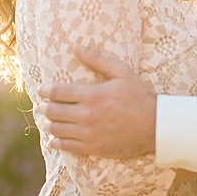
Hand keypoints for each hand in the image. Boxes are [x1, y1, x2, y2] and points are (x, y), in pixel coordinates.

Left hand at [37, 48, 156, 157]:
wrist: (155, 126)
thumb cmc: (140, 97)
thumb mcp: (122, 73)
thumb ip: (97, 60)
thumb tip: (75, 47)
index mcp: (93, 95)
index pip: (57, 92)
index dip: (45, 91)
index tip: (41, 90)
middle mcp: (87, 115)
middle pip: (52, 111)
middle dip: (43, 107)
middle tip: (43, 105)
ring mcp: (88, 133)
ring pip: (55, 129)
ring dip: (48, 124)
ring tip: (48, 120)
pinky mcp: (92, 148)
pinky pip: (65, 146)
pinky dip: (56, 141)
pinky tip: (55, 138)